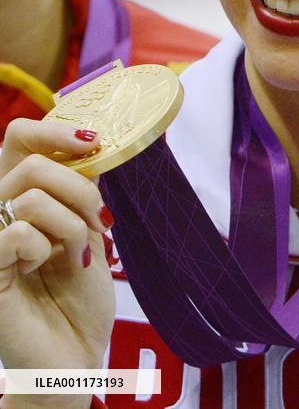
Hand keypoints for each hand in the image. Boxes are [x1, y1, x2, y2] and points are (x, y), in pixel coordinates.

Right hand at [0, 119, 114, 371]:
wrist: (74, 352)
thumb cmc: (79, 295)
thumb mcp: (89, 228)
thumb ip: (81, 189)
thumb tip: (91, 146)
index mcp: (19, 197)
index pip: (19, 138)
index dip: (54, 130)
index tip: (93, 140)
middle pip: (32, 164)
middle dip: (79, 189)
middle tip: (97, 221)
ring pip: (30, 197)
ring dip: (72, 225)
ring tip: (76, 254)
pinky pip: (19, 233)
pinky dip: (48, 249)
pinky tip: (46, 270)